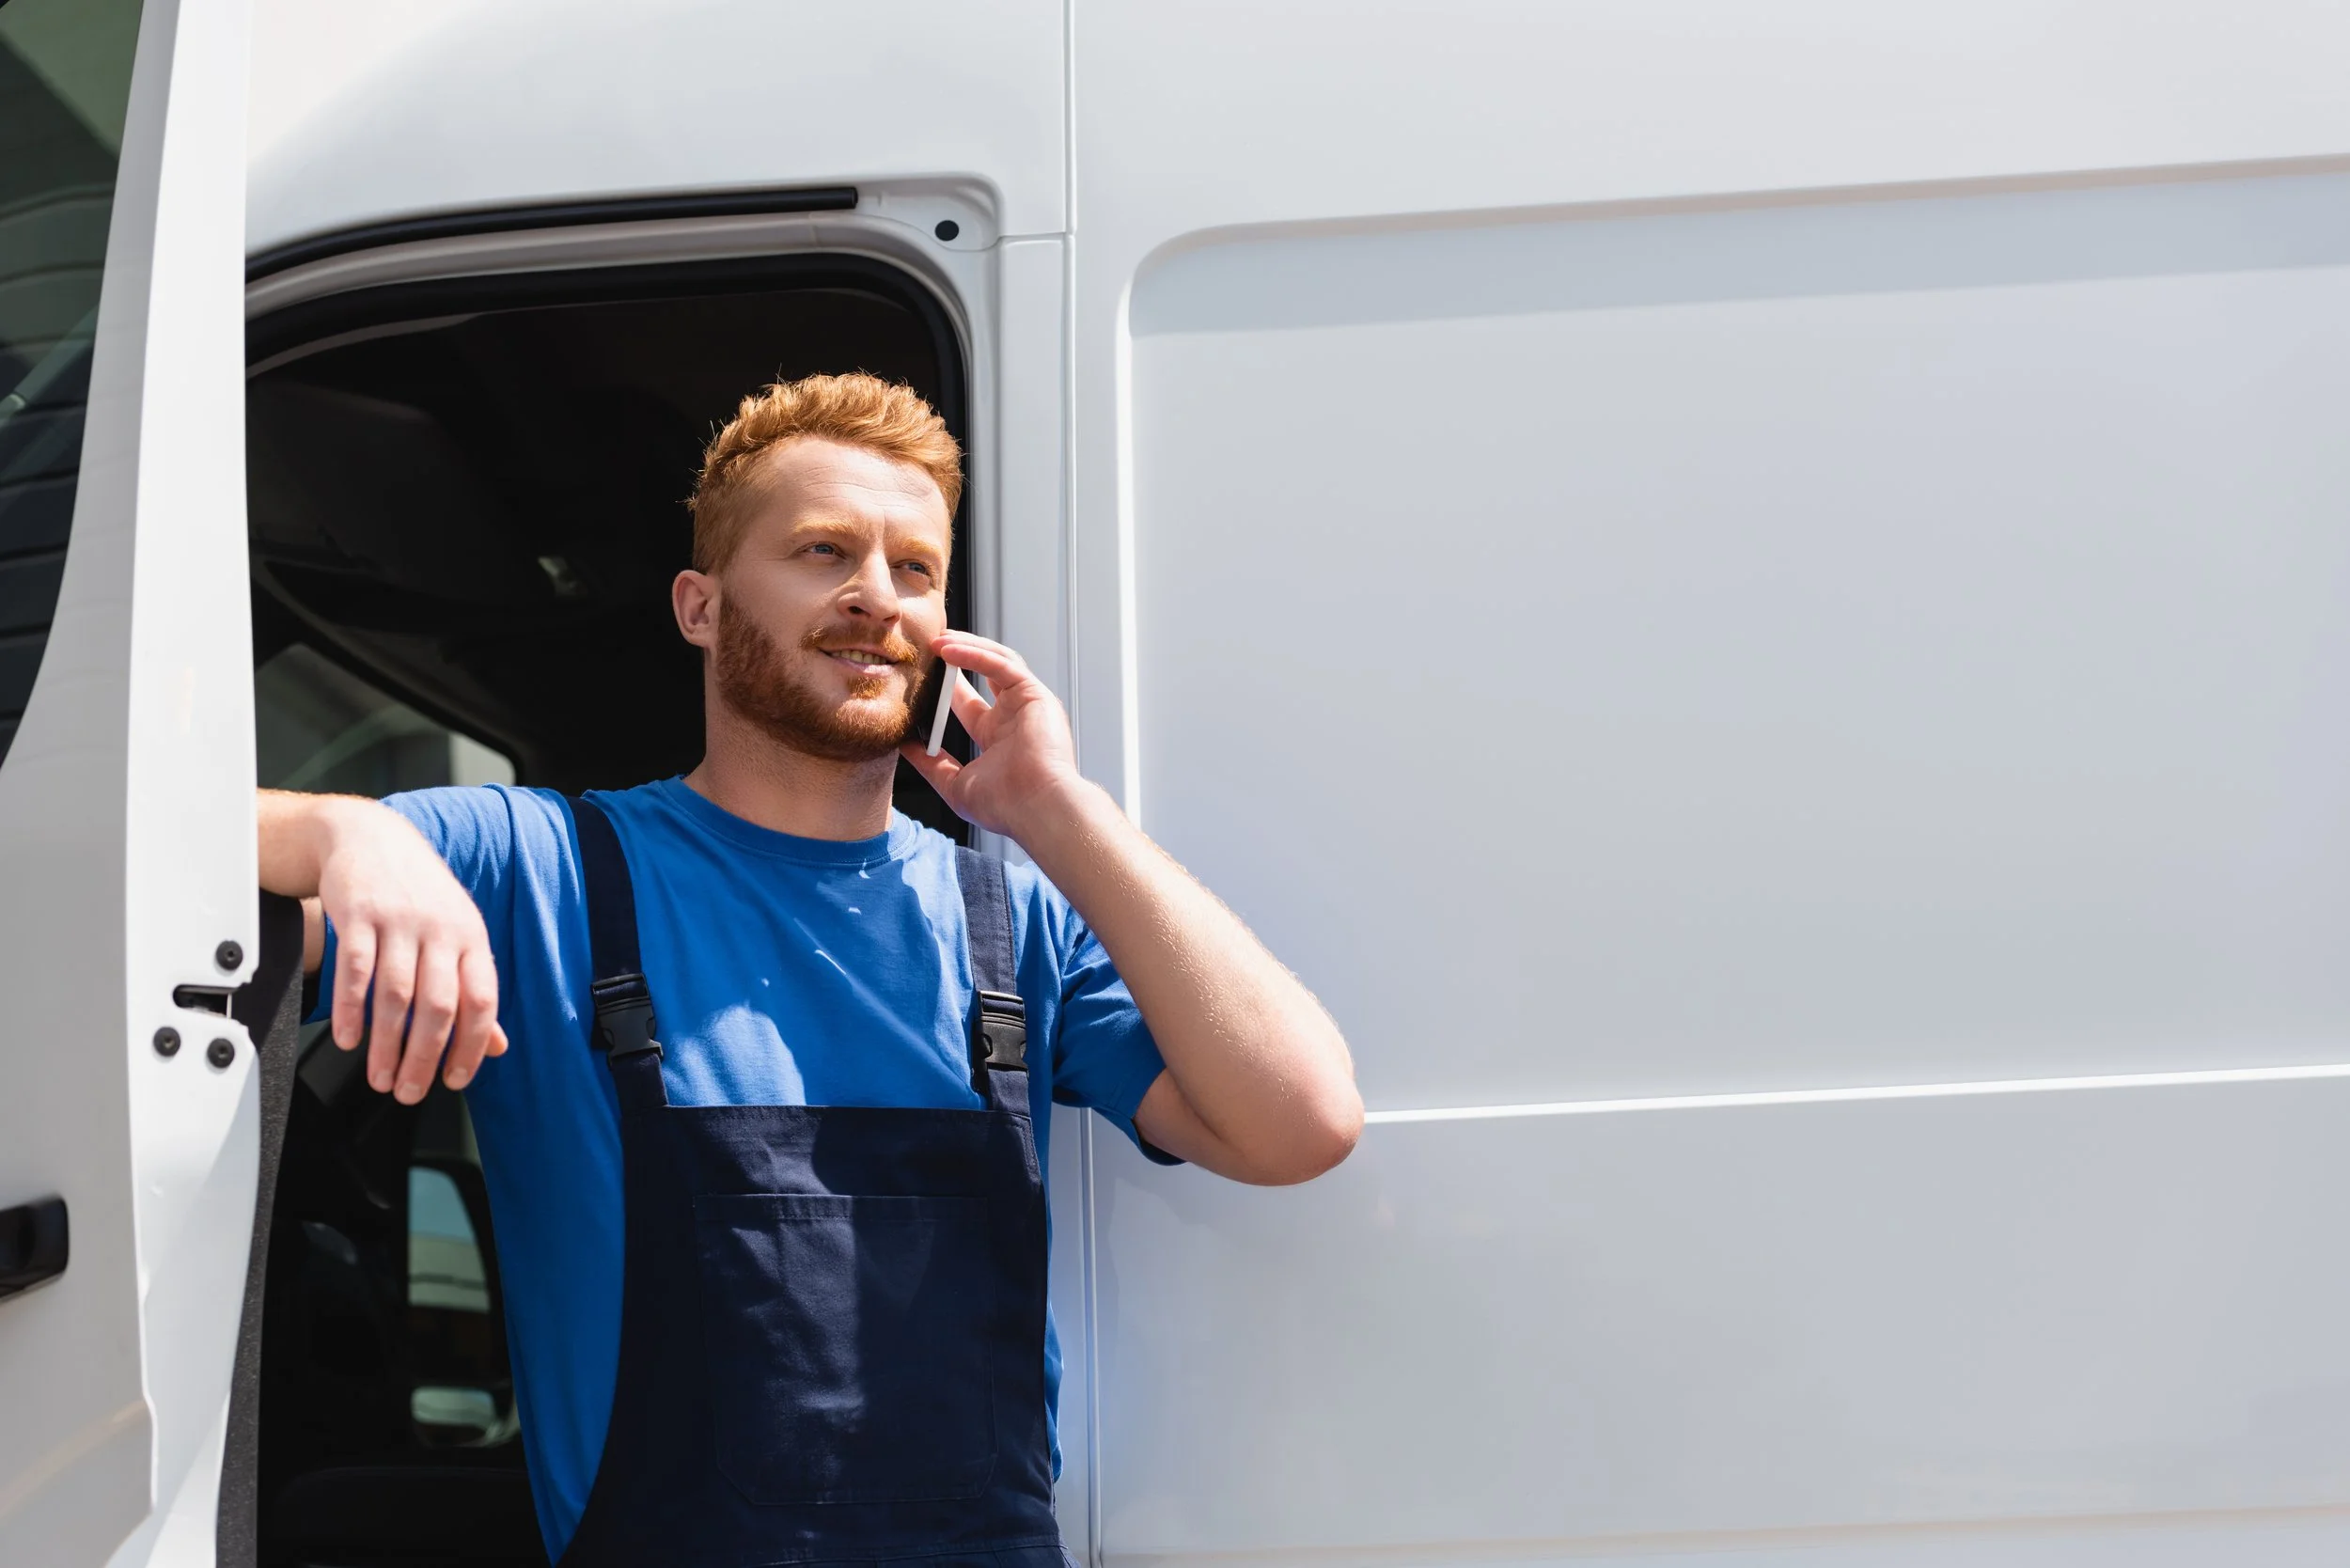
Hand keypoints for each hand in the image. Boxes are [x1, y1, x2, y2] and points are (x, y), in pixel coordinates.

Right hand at [310, 799, 506, 1101]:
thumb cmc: (416, 894)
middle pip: (438, 1005)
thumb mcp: (456, 934)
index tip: (454, 1081)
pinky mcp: (358, 912)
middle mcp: (440, 929)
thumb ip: (472, 989)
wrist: (368, 837)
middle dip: (423, 1057)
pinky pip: (355, 969)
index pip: (482, 1001)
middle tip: (407, 1091)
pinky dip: (350, 1010)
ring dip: (386, 1044)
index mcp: (471, 937)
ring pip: (396, 994)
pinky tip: (349, 1039)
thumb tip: (495, 1046)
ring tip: (378, 1077)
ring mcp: (399, 920)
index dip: (471, 1046)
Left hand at [900, 632, 1092, 842]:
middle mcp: (1013, 717)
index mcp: (997, 738)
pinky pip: (1002, 665)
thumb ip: (930, 764)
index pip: (967, 704)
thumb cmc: (1004, 805)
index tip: (918, 678)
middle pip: (982, 675)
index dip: (944, 688)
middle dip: (956, 657)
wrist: (1035, 808)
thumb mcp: (954, 784)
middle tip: (928, 646)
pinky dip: (976, 654)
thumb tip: (904, 747)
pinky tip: (950, 651)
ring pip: (996, 661)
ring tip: (937, 640)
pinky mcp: (1034, 695)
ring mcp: (1026, 704)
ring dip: (966, 647)